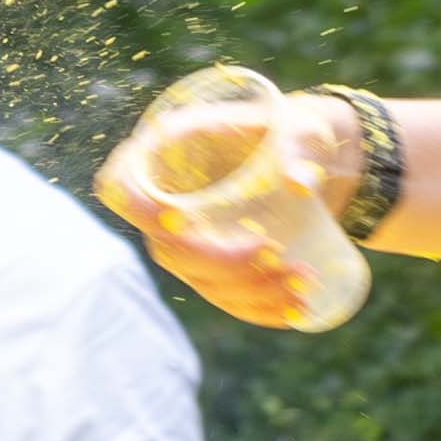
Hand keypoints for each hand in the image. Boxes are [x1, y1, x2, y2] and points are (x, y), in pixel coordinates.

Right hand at [103, 73, 364, 329]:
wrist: (319, 160)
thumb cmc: (302, 132)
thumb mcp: (305, 129)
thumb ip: (301, 145)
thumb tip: (299, 184)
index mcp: (172, 152)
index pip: (122, 185)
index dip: (138, 208)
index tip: (177, 221)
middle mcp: (171, 199)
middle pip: (169, 248)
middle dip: (222, 263)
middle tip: (277, 257)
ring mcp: (192, 237)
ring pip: (200, 279)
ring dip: (249, 291)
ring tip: (303, 284)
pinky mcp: (218, 263)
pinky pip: (226, 295)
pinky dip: (258, 309)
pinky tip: (295, 311)